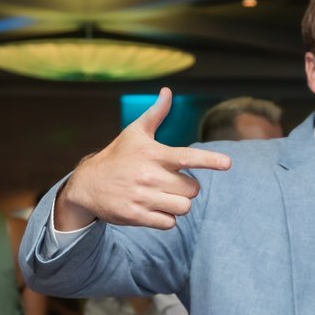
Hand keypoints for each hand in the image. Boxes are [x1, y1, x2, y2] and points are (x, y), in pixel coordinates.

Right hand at [54, 88, 230, 230]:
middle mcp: (149, 176)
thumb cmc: (117, 156)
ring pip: (183, 208)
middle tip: (170, 183)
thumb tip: (167, 91)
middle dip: (187, 188)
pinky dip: (165, 219)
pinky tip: (152, 208)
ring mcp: (143, 197)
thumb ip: (156, 114)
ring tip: (162, 196)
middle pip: (193, 190)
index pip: (187, 157)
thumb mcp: (134, 133)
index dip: (209, 160)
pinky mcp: (136, 216)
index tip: (228, 163)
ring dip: (177, 205)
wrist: (87, 185)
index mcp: (154, 154)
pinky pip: (169, 223)